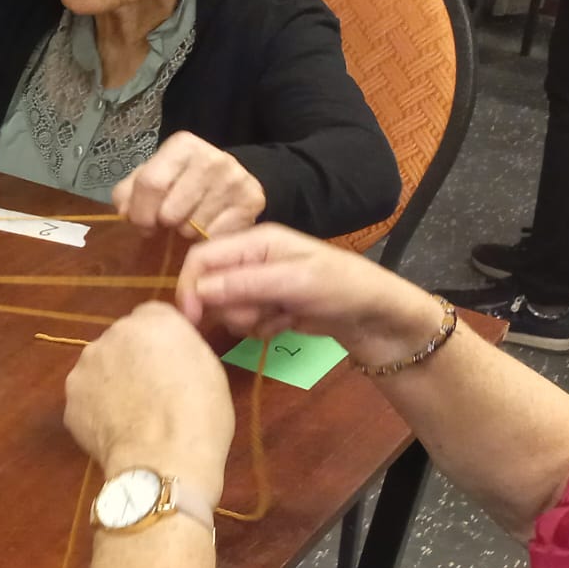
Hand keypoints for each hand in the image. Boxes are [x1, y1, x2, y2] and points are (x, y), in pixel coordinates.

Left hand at [63, 302, 233, 489]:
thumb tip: (167, 350)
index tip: (171, 361)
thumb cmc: (200, 414)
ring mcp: (83, 369)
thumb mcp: (208, 366)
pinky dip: (98, 411)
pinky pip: (87, 400)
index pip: (152, 316)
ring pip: (99, 369)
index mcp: (150, 321)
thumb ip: (180, 345)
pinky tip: (118, 431)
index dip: (162, 340)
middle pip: (121, 341)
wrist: (164, 461)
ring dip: (111, 383)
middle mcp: (110, 336)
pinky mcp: (70, 402)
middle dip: (132, 359)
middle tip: (153, 391)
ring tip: (134, 415)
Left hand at [111, 132, 265, 237]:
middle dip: (162, 224)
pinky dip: (205, 240)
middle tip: (167, 223)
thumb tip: (125, 213)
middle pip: (170, 211)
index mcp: (182, 145)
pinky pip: (214, 236)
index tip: (143, 223)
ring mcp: (234, 180)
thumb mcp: (153, 176)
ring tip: (189, 222)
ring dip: (184, 232)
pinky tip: (206, 227)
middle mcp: (212, 158)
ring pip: (192, 228)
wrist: (232, 180)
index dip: (140, 212)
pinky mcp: (251, 201)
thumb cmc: (183, 180)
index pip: (150, 183)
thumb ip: (129, 192)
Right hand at [174, 221, 445, 364]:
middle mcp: (252, 258)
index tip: (193, 319)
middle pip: (209, 285)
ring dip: (246, 320)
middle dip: (228, 307)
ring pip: (225, 307)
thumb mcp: (295, 282)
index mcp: (255, 240)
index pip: (201, 257)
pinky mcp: (268, 305)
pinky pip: (244, 320)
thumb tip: (196, 291)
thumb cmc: (342, 289)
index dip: (190, 287)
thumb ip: (244, 284)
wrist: (378, 317)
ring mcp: (260, 283)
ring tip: (277, 318)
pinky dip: (260, 328)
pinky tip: (285, 323)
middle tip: (258, 316)